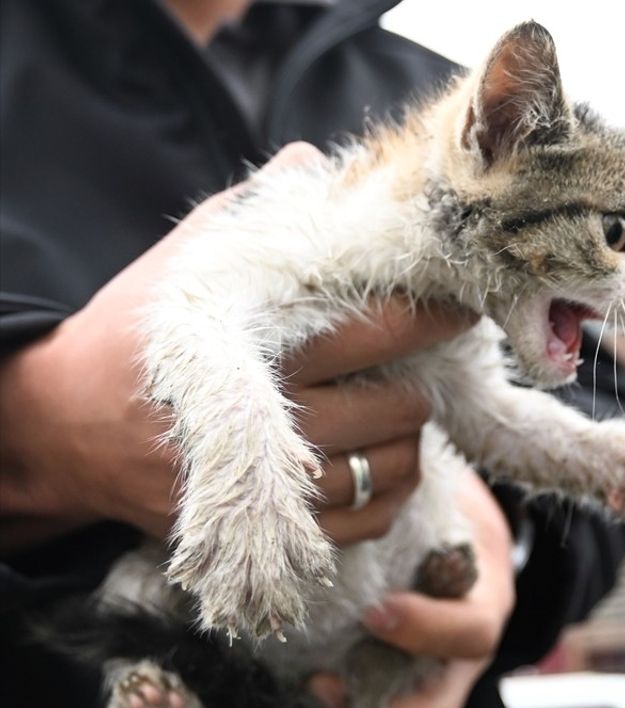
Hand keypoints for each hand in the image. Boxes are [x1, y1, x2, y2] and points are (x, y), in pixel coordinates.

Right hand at [0, 142, 475, 551]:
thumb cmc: (135, 332)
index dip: (431, 317)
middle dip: (419, 381)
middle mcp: (261, 423)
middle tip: (419, 363)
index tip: (464, 303)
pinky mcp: (262, 534)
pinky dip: (389, 495)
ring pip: (387, 469)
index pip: (371, 331)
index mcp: (251, 347)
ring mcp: (262, 489)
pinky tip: (379, 462)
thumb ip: (252, 211)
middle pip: (392, 407)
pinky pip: (367, 523)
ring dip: (407, 440)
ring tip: (394, 410)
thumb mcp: (184, 263)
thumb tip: (314, 160)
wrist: (63, 426)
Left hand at [310, 471, 515, 707]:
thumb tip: (375, 464)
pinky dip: (344, 703)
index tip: (376, 611)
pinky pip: (377, 705)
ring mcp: (434, 672)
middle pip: (436, 705)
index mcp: (485, 601)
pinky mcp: (402, 679)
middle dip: (382, 705)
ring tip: (315, 686)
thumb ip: (424, 500)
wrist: (464, 531)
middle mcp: (462, 652)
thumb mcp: (455, 498)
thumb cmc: (454, 507)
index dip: (426, 629)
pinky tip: (313, 681)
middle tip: (325, 682)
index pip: (471, 633)